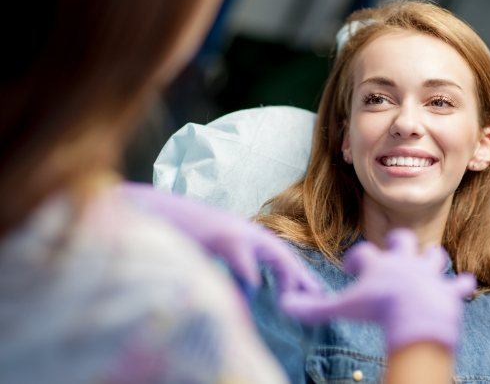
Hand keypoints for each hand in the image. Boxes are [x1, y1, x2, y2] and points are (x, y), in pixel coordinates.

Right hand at [118, 182, 320, 294]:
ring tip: (292, 296)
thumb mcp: (214, 255)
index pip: (278, 255)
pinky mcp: (219, 234)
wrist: (154, 211)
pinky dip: (248, 270)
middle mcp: (245, 232)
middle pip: (282, 253)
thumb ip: (235, 271)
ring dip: (285, 273)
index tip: (311, 291)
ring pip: (271, 252)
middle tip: (318, 295)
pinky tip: (255, 286)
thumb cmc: (182, 235)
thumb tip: (250, 291)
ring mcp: (233, 231)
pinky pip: (240, 255)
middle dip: (301, 275)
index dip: (295, 273)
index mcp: (245, 237)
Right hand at [281, 229, 475, 351]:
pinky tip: (465, 284)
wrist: (415, 314)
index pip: (363, 253)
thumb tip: (285, 305)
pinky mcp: (448, 290)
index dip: (356, 260)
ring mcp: (429, 273)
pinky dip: (461, 286)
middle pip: (403, 240)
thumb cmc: (377, 308)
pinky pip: (459, 285)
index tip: (352, 269)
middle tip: (394, 253)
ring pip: (434, 256)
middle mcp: (405, 261)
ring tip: (427, 264)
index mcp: (379, 263)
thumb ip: (314, 308)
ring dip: (431, 259)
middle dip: (399, 243)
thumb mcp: (342, 308)